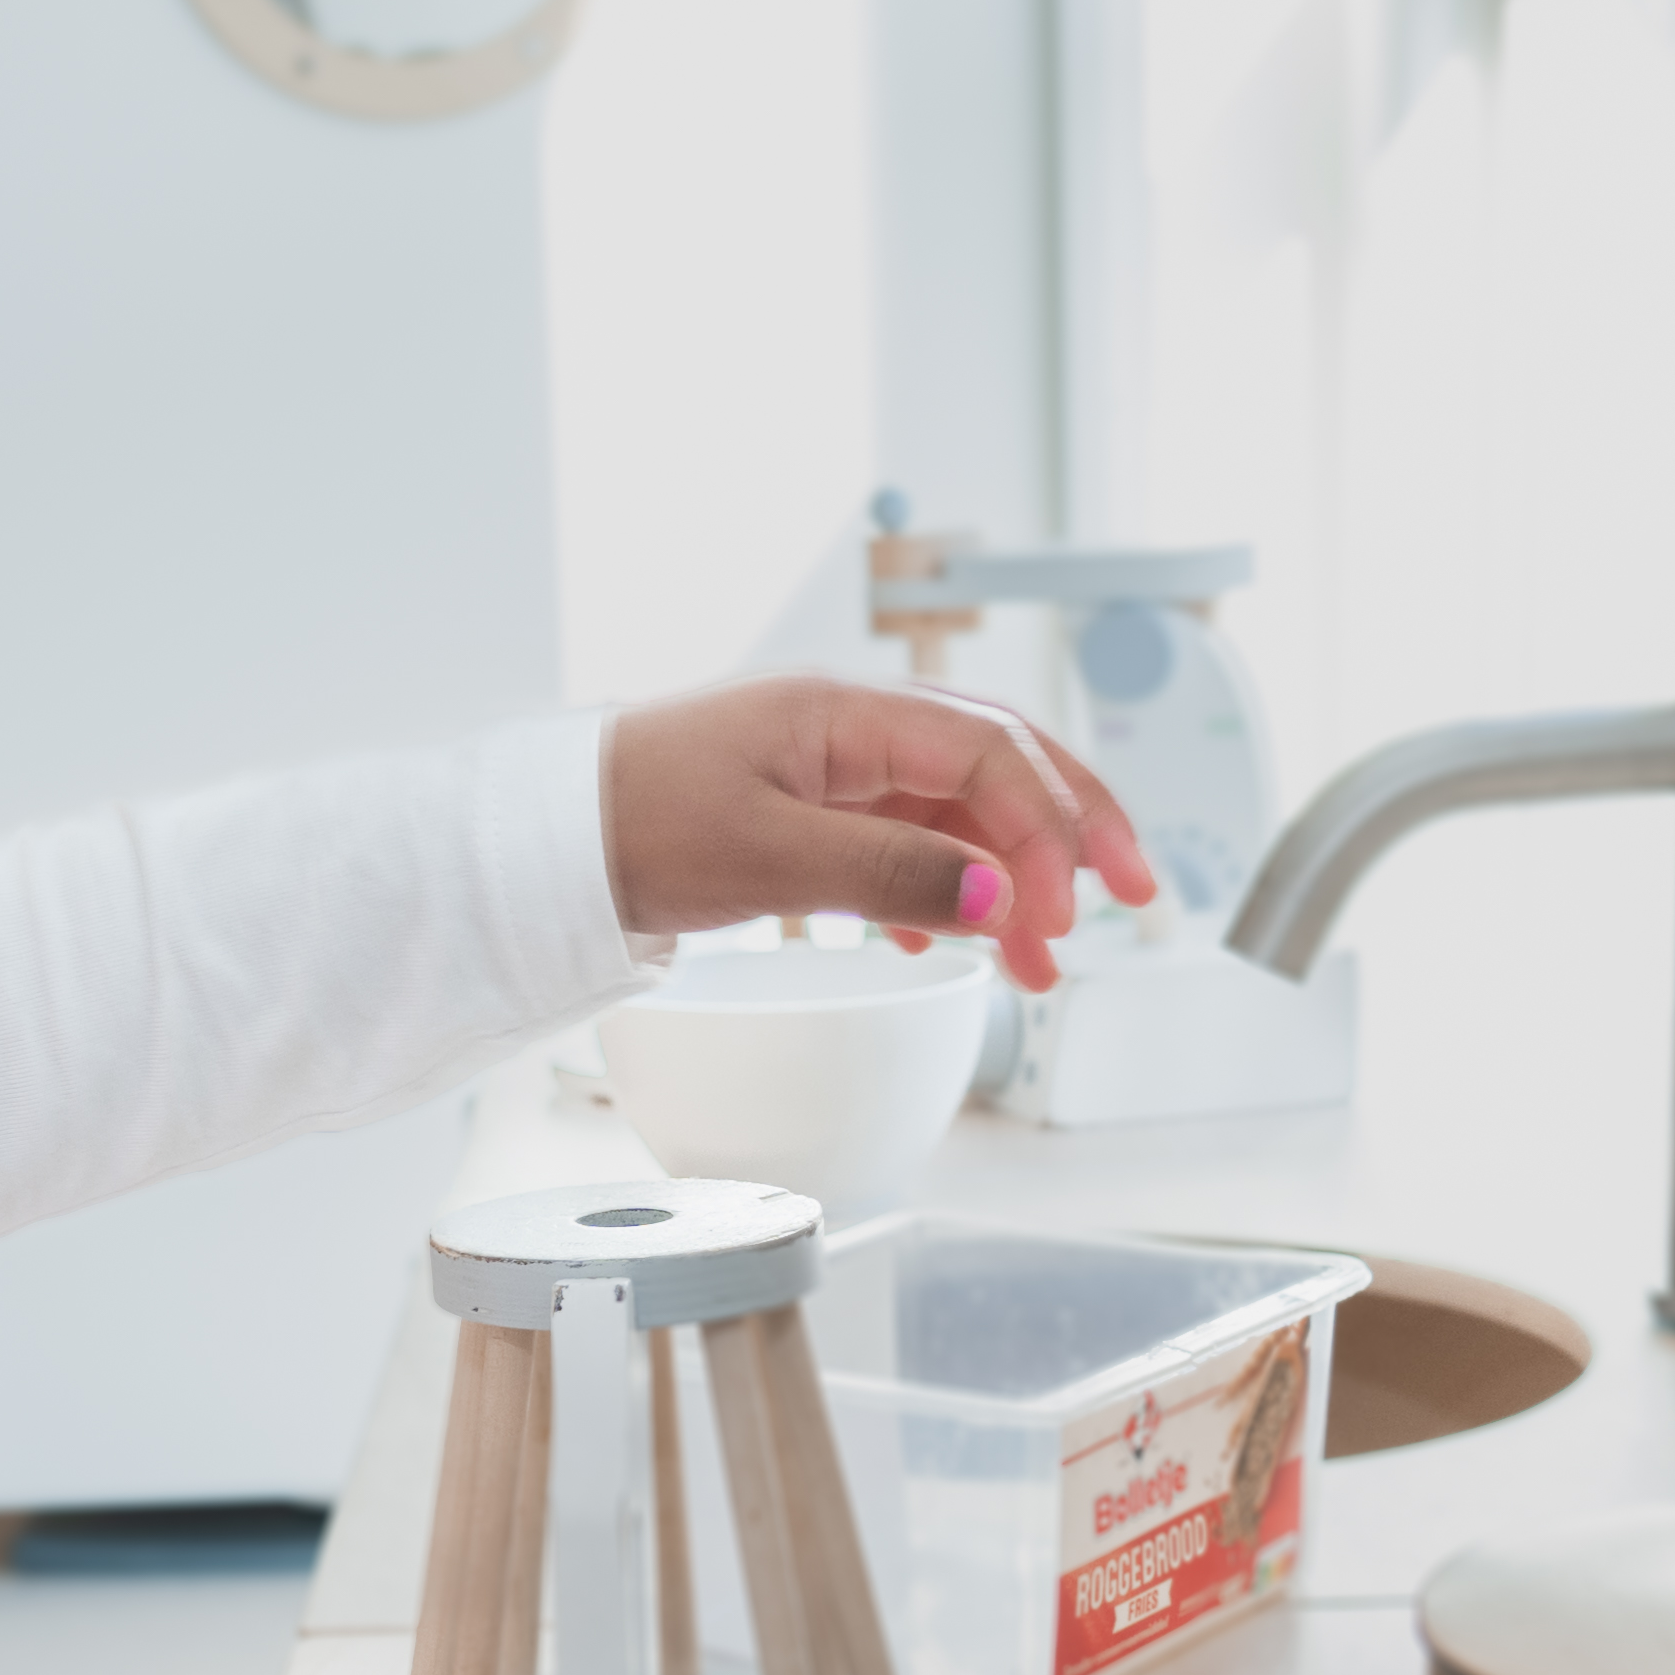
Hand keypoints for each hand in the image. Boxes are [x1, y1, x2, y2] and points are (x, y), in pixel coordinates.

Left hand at [601, 675, 1163, 993]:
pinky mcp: (806, 807)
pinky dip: (943, 886)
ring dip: (1009, 879)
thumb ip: (889, 871)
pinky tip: (947, 940)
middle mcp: (850, 726)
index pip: (990, 753)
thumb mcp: (767, 856)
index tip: (1072, 911)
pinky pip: (905, 835)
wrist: (542, 836)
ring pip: (956, 810)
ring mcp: (831, 766)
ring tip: (1039, 962)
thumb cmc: (631, 822)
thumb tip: (996, 897)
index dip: (1049, 830)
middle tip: (1133, 901)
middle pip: (997, 764)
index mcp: (846, 713)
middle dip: (1069, 833)